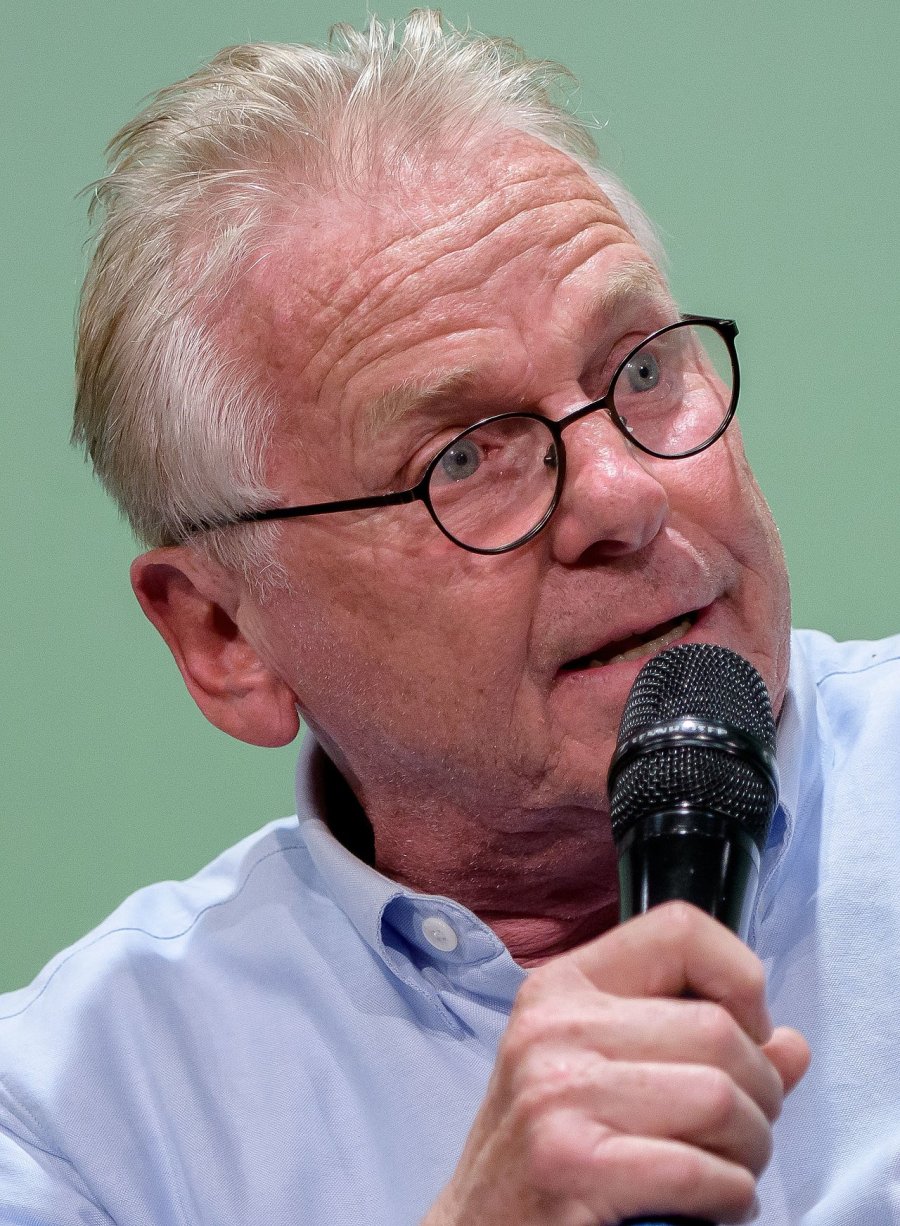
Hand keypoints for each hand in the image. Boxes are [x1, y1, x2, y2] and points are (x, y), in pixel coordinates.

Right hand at [422, 902, 808, 1225]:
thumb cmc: (548, 1154)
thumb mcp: (604, 1075)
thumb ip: (697, 1050)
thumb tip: (790, 1045)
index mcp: (564, 987)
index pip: (678, 931)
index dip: (740, 980)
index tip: (748, 1034)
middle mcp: (554, 1027)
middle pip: (718, 1029)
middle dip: (760, 1091)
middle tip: (743, 1129)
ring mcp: (558, 1093)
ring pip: (720, 1097)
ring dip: (749, 1149)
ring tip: (725, 1168)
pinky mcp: (571, 1164)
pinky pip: (702, 1170)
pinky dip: (729, 1196)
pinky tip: (709, 1206)